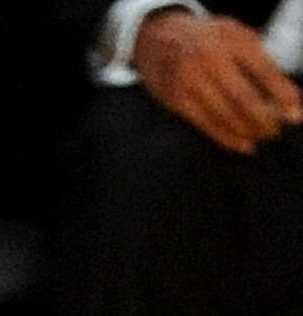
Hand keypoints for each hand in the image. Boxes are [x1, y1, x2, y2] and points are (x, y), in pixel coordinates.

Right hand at [134, 10, 301, 151]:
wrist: (159, 37)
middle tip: (275, 131)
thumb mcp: (234, 37)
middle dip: (264, 119)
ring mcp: (190, 78)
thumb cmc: (207, 41)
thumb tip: (283, 98)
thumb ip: (256, 62)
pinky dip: (227, 137)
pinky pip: (206, 124)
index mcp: (232, 39)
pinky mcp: (176, 98)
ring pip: (225, 114)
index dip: (282, 94)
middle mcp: (210, 57)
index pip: (263, 70)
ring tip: (261, 138)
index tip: (295, 112)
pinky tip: (243, 144)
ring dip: (247, 130)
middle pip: (243, 98)